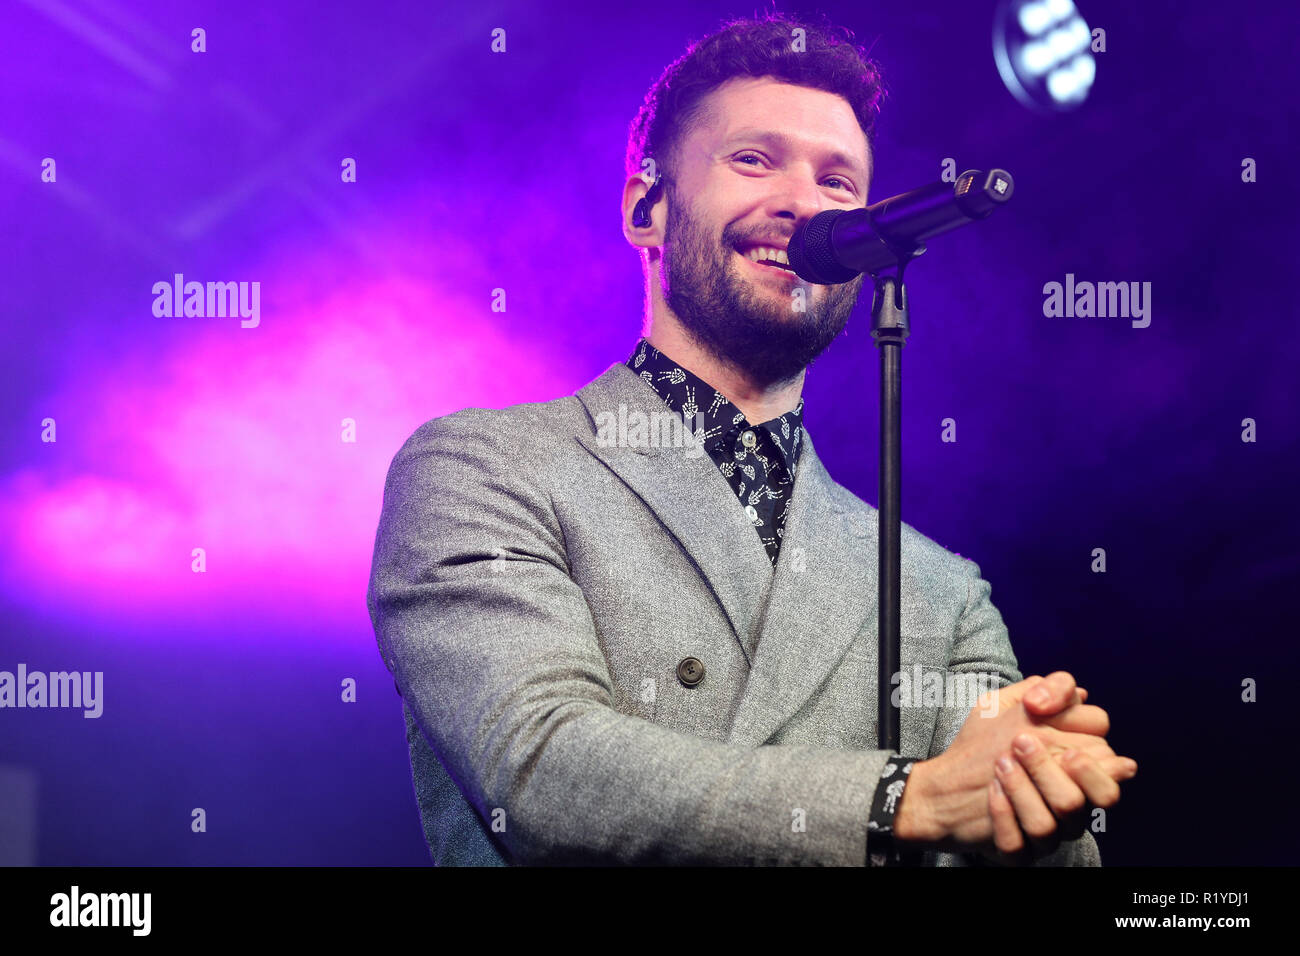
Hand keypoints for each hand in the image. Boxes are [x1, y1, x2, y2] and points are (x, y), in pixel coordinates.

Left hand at [981, 673, 1136, 863]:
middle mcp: (1070, 805)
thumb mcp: (1006, 705)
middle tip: (1020, 743)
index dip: (1086, 738)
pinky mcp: (1019, 853)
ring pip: (1062, 819)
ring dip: (1029, 786)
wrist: (939, 784)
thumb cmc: (982, 744)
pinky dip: (1006, 815)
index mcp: (1076, 772)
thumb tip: (1083, 694)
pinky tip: (991, 792)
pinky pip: (1023, 845)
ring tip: (1000, 764)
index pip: (1112, 761)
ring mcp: (1050, 833)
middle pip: (1101, 794)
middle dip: (1060, 765)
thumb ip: (1046, 689)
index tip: (1041, 717)